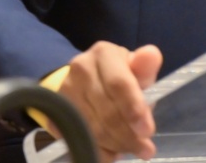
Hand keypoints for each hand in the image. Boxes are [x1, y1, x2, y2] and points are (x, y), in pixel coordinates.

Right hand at [51, 41, 162, 161]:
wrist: (86, 82)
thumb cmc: (119, 76)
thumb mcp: (136, 70)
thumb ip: (146, 67)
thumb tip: (151, 55)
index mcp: (104, 54)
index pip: (119, 84)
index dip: (134, 109)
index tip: (147, 131)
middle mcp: (80, 69)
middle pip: (106, 111)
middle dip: (128, 135)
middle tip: (145, 150)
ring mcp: (64, 91)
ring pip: (92, 129)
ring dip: (115, 145)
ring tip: (133, 150)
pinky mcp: (55, 113)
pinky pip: (78, 138)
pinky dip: (98, 151)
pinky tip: (111, 155)